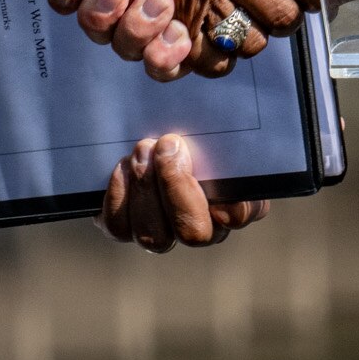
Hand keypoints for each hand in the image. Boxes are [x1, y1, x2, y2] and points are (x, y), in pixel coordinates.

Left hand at [100, 133, 265, 252]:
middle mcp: (200, 227)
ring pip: (153, 236)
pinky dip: (120, 194)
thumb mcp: (210, 123)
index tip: (220, 190)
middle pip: (193, 232)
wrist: (148, 132)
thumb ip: (224, 137)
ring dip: (146, 188)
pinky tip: (124, 165)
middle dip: (176, 185)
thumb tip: (238, 137)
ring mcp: (162, 232)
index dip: (233, 209)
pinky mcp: (128, 228)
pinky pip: (119, 227)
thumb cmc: (188, 126)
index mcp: (233, 202)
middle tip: (166, 144)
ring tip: (142, 149)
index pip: (239, 216)